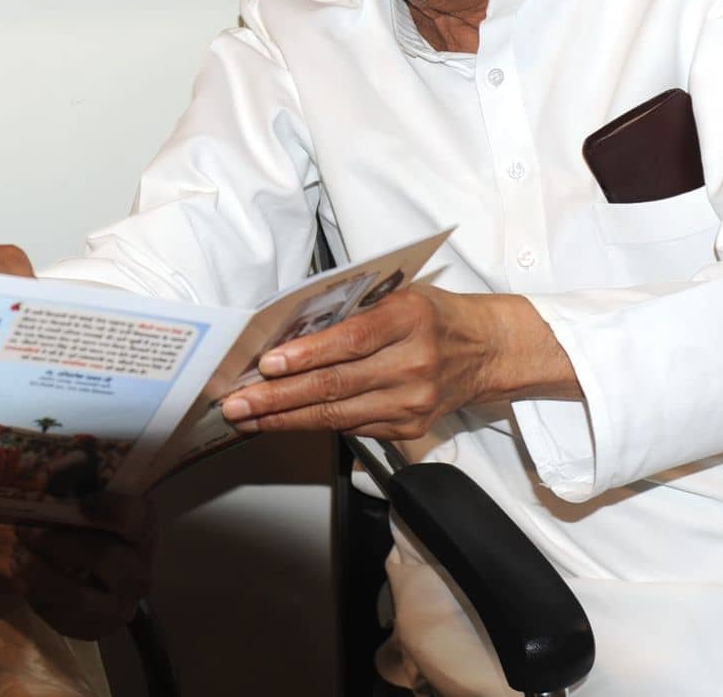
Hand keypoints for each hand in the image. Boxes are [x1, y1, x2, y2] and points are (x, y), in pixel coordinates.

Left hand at [12, 495, 154, 640]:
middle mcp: (140, 574)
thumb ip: (74, 484)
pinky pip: (59, 617)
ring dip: (38, 572)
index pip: (134, 519)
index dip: (105, 509)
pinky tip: (23, 574)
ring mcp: (119, 608)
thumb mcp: (91, 502)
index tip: (75, 504)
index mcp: (144, 531)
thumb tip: (43, 473)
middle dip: (57, 542)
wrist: (101, 578)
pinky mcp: (94, 630)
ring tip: (17, 554)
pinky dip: (34, 594)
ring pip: (76, 596)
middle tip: (24, 528)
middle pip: (104, 557)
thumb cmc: (92, 529)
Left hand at [217, 287, 577, 438]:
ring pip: (338, 414)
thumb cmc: (432, 315)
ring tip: (248, 417)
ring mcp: (413, 401)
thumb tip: (288, 333)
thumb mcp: (398, 295)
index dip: (306, 355)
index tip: (267, 364)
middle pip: (336, 385)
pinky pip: (352, 427)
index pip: (350, 341)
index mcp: (409, 319)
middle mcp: (413, 363)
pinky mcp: (409, 426)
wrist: (485, 350)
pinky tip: (283, 421)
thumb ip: (351, 313)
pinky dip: (312, 425)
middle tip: (237, 402)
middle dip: (278, 397)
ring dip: (286, 418)